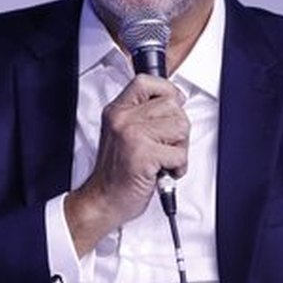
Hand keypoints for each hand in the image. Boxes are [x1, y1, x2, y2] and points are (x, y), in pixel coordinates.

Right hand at [65, 74, 188, 255]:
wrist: (103, 201)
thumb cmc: (116, 172)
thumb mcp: (122, 134)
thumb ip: (142, 115)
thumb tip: (174, 101)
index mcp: (117, 110)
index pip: (146, 81)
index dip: (167, 90)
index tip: (174, 104)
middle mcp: (122, 119)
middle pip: (172, 105)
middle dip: (178, 128)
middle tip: (166, 145)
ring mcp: (132, 135)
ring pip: (180, 127)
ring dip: (180, 148)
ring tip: (164, 159)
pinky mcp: (143, 155)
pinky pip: (179, 153)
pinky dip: (178, 167)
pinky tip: (163, 171)